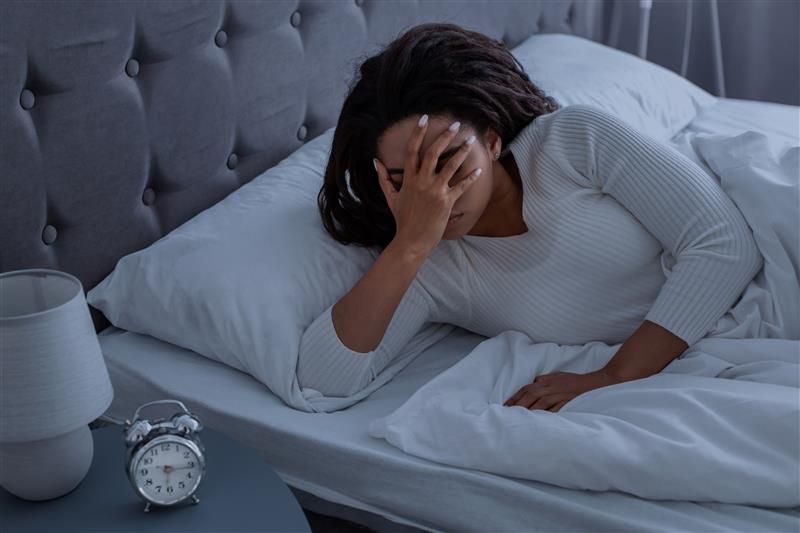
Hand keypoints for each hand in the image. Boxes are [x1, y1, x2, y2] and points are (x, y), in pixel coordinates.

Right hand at [375, 115, 482, 254]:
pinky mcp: (447, 202)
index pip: (413, 150)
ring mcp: (435, 191)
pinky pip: (461, 186)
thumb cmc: (402, 220)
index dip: (418, 133)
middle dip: (445, 136)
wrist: (411, 241)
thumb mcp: (390, 197)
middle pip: (434, 152)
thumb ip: (383, 178)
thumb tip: (375, 162)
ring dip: (462, 151)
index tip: (424, 119)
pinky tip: (479, 170)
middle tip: (456, 124)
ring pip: (451, 166)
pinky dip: (471, 178)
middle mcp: (422, 182)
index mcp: (409, 179)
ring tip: (470, 140)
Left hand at [503, 368, 622, 411]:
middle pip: (530, 396)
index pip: (526, 389)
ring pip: (540, 403)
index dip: (515, 397)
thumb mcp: (557, 376)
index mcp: (545, 381)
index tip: (505, 406)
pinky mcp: (567, 402)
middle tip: (507, 414)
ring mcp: (559, 395)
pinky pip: (554, 410)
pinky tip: (538, 422)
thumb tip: (532, 383)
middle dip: (517, 405)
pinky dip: (546, 415)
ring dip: (528, 411)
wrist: (595, 382)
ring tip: (518, 419)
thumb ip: (543, 380)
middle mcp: (550, 387)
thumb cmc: (574, 381)